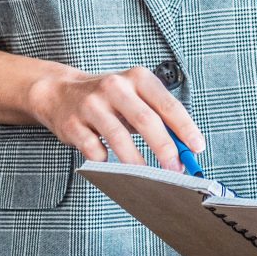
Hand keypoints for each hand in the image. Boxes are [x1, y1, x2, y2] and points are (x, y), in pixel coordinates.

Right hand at [24, 64, 201, 169]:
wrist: (60, 92)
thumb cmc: (109, 98)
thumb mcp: (136, 96)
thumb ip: (159, 117)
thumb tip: (185, 148)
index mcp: (138, 78)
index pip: (168, 105)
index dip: (185, 128)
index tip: (197, 148)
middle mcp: (115, 87)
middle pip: (146, 120)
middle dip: (165, 149)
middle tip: (176, 169)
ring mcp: (91, 105)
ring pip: (119, 138)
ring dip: (137, 162)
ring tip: (148, 177)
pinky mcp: (73, 124)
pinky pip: (94, 149)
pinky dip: (105, 161)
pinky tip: (110, 163)